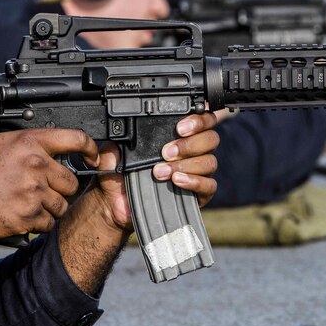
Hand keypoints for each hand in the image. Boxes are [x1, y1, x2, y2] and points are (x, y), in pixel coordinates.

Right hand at [0, 128, 99, 240]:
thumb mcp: (0, 143)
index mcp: (30, 143)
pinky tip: (22, 214)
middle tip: (40, 190)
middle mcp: (36, 165)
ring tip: (26, 202)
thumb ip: (29, 142)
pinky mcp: (30, 216)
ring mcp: (34, 192)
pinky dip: (39, 223)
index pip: (76, 139)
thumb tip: (53, 144)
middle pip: (72, 181)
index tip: (94, 157)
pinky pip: (49, 222)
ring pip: (62, 205)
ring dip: (50, 207)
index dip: (91, 149)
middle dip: (60, 188)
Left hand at [91, 112, 219, 231]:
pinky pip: (209, 185)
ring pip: (209, 161)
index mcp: (181, 135)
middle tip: (166, 151)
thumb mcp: (114, 155)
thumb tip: (119, 136)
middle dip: (190, 144)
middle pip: (211, 139)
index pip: (203, 120)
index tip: (180, 127)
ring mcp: (199, 172)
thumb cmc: (121, 176)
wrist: (118, 205)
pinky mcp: (200, 193)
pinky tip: (177, 181)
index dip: (198, 120)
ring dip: (186, 164)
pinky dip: (194, 181)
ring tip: (161, 171)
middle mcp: (195, 151)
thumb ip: (117, 143)